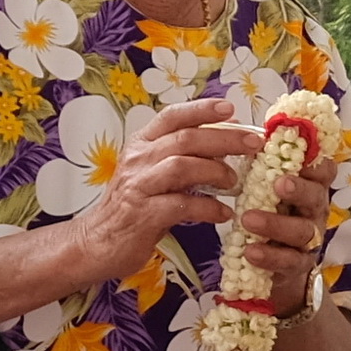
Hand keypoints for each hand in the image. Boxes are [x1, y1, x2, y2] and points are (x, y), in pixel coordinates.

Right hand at [65, 99, 261, 288]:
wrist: (96, 243)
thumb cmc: (131, 208)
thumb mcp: (152, 174)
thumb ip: (181, 157)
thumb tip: (225, 143)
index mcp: (141, 144)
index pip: (173, 116)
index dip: (202, 109)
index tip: (231, 108)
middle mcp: (138, 160)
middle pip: (185, 139)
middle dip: (224, 138)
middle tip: (254, 143)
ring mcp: (139, 186)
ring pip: (182, 167)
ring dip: (215, 171)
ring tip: (234, 182)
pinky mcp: (143, 215)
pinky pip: (182, 206)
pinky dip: (208, 208)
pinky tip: (223, 214)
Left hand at [220, 118, 344, 300]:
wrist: (271, 266)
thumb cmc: (268, 214)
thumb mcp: (265, 187)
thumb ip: (262, 164)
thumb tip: (240, 128)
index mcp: (308, 186)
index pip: (323, 169)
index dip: (317, 161)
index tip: (301, 154)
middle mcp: (314, 211)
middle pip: (316, 197)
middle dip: (299, 188)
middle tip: (278, 182)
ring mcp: (308, 240)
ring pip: (302, 231)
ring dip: (276, 223)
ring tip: (248, 219)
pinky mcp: (296, 265)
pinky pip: (288, 261)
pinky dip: (270, 256)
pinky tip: (250, 252)